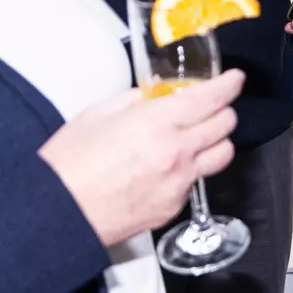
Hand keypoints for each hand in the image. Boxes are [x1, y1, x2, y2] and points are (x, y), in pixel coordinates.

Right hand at [38, 71, 242, 246]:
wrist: (57, 212)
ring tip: (197, 137)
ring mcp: (178, 183)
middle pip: (225, 125)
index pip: (212, 98)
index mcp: (157, 122)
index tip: (235, 79)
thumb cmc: (69, 163)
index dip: (230, 84)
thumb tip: (154, 95)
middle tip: (212, 107)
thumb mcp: (97, 114)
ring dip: (216, 141)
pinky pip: (195, 182)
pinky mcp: (173, 207)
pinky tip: (168, 168)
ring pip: (222, 155)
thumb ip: (135, 100)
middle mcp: (176, 152)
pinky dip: (190, 171)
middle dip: (223, 110)